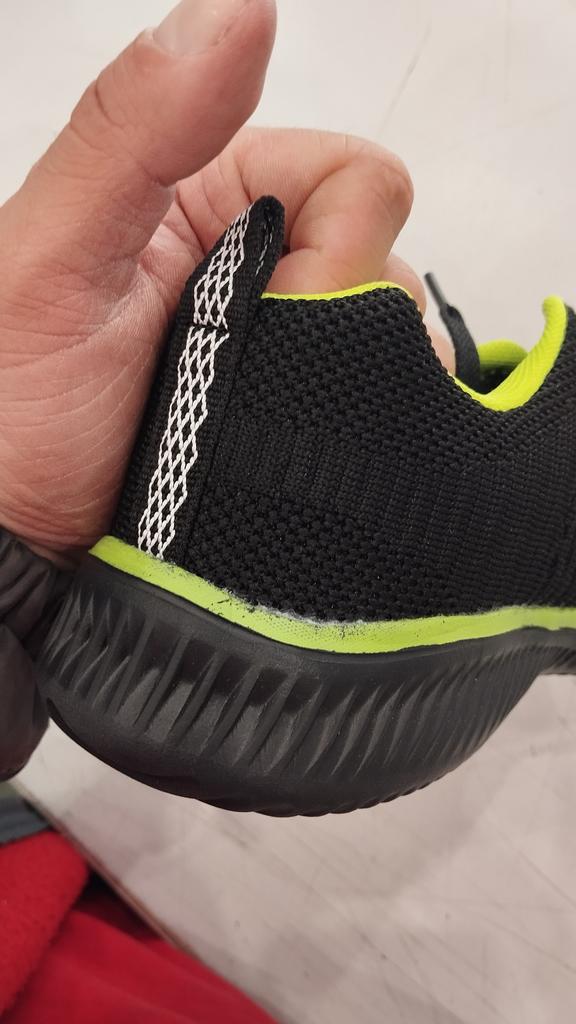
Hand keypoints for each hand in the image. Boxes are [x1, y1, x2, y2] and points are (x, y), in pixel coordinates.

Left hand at [0, 0, 451, 559]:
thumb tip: (240, 10)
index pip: (355, 178)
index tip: (276, 300)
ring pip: (390, 334)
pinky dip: (368, 418)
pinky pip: (378, 401)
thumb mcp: (55, 258)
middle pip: (384, 258)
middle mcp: (255, 261)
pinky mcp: (291, 412)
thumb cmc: (14, 413)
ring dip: (357, 377)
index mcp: (210, 196)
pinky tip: (318, 441)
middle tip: (253, 373)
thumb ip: (136, 133)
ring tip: (273, 420)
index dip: (338, 237)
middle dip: (344, 318)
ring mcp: (279, 343)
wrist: (20, 541)